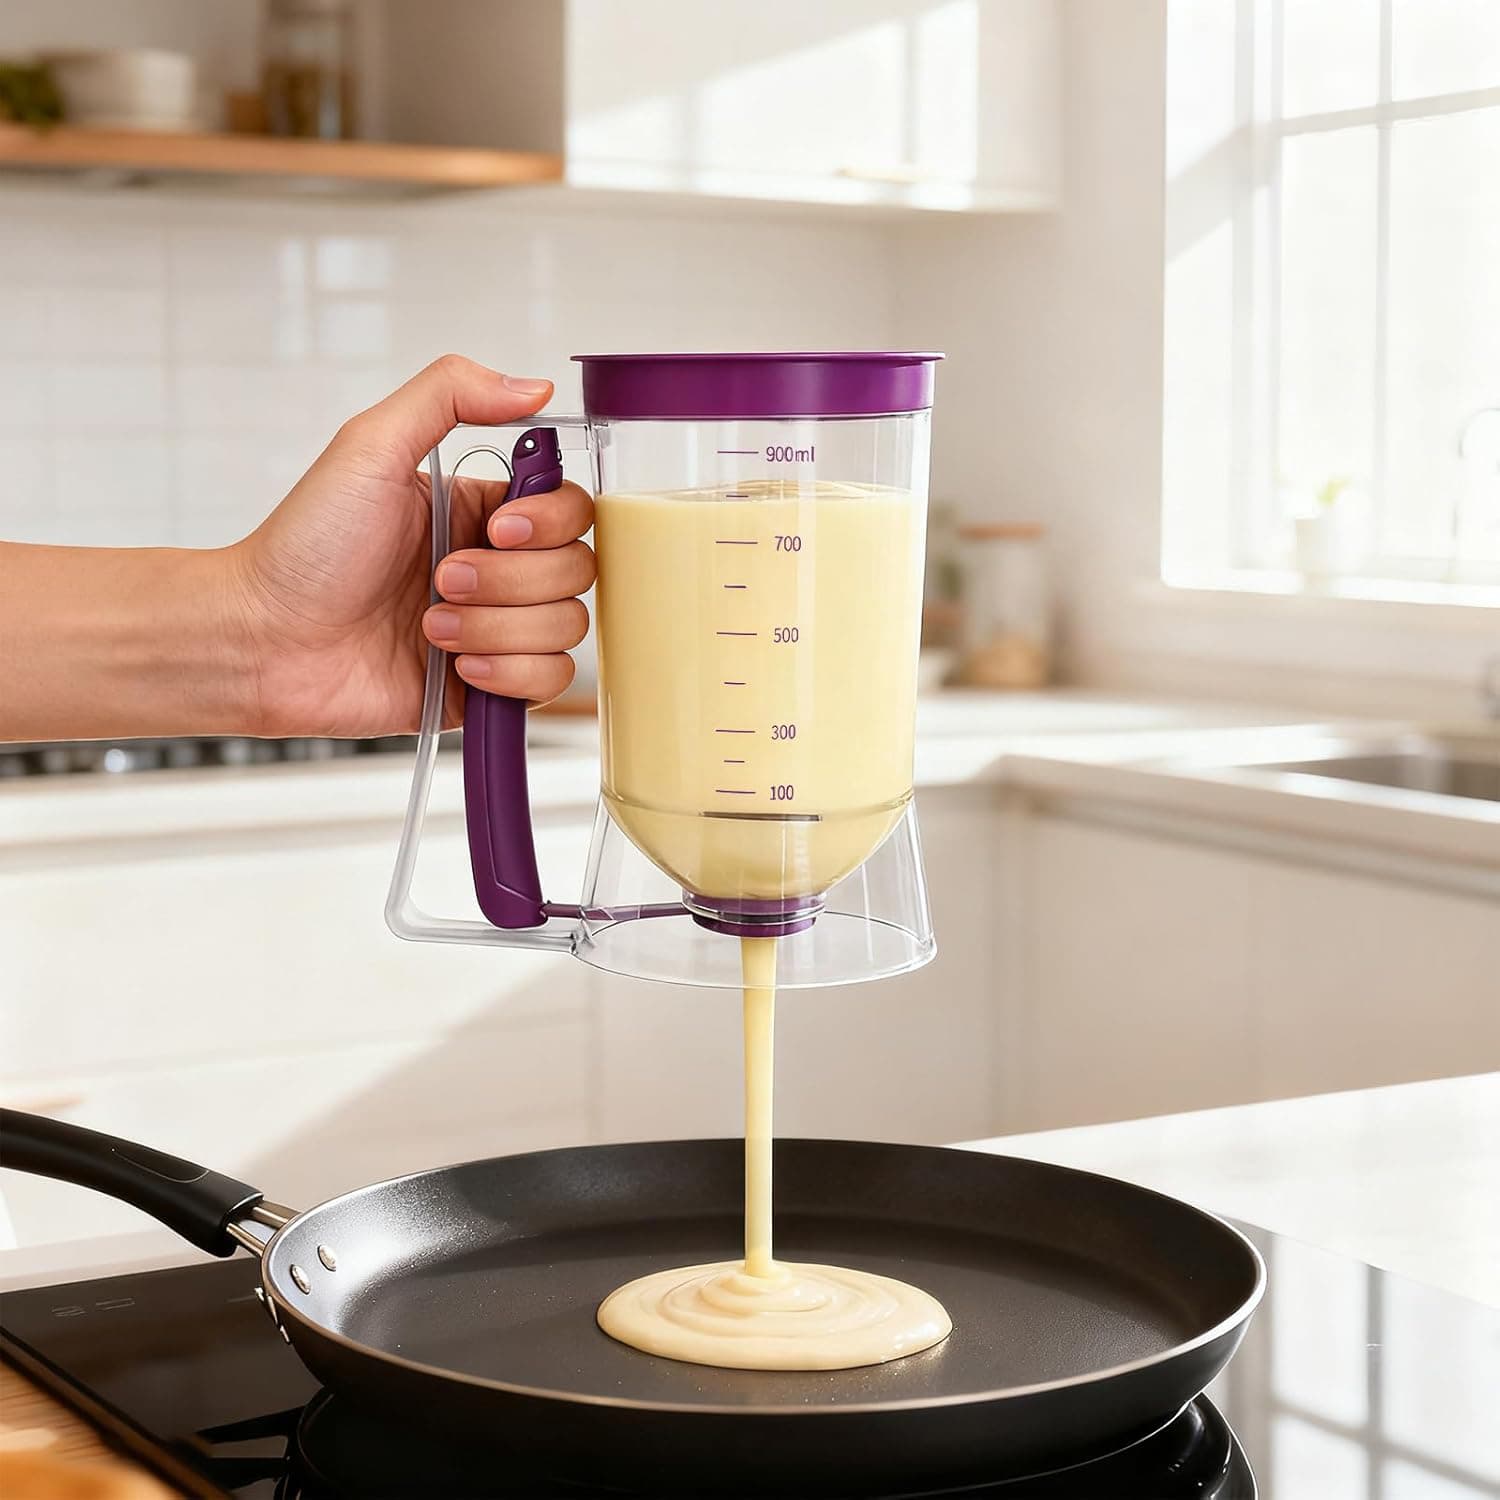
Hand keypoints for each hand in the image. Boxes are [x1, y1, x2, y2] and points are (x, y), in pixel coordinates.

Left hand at [227, 355, 594, 738]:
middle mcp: (497, 568)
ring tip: (430, 627)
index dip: (548, 522)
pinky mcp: (488, 685)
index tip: (496, 527)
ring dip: (497, 628)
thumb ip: (449, 394)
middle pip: (576, 571)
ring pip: (566, 628)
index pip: (571, 508)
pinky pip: (548, 682)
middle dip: (508, 581)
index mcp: (479, 510)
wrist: (266, 641)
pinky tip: (457, 666)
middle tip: (439, 580)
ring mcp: (496, 629)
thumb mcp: (370, 445)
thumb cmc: (304, 548)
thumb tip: (536, 387)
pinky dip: (508, 673)